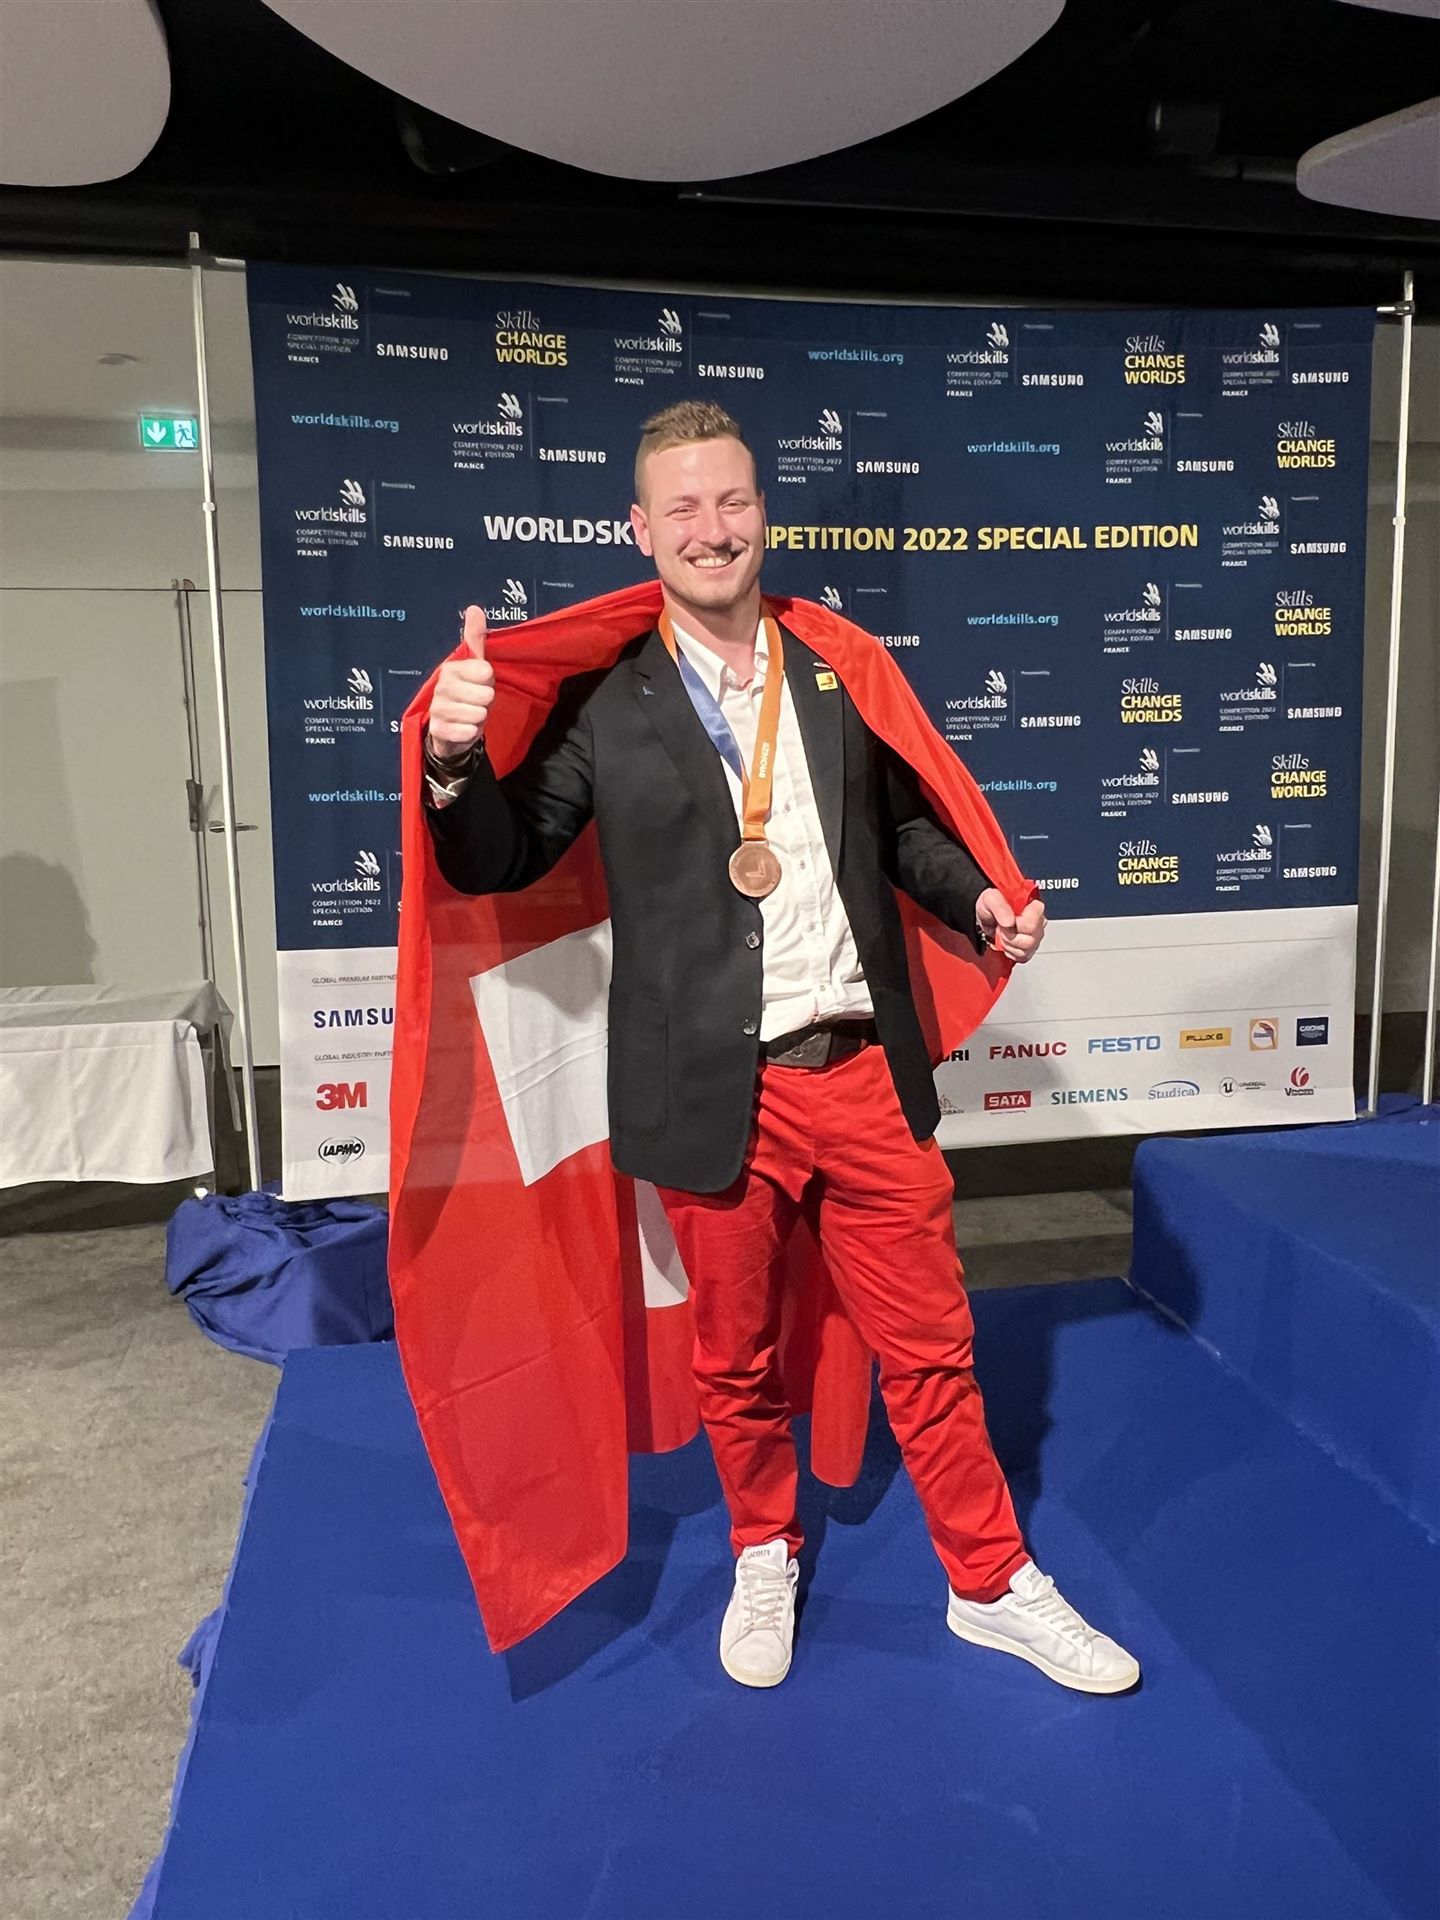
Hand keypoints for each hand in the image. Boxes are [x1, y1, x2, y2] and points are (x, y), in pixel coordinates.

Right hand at [426, 605, 493, 760]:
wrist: (451, 727)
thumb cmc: (467, 693)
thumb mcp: (474, 665)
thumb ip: (474, 638)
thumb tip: (474, 608)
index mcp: (451, 668)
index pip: (485, 672)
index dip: (489, 680)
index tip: (482, 682)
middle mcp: (441, 686)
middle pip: (484, 695)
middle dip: (487, 701)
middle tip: (477, 701)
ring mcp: (438, 709)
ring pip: (477, 714)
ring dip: (480, 718)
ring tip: (471, 714)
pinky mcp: (438, 730)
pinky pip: (467, 732)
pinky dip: (471, 733)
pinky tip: (465, 728)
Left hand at [976, 890, 1046, 962]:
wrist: (986, 915)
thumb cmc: (991, 904)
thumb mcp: (990, 898)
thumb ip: (1000, 907)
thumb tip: (1009, 922)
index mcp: (1033, 905)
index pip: (1031, 924)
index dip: (1016, 926)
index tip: (1006, 921)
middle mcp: (1038, 920)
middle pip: (1030, 940)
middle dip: (1010, 936)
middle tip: (1002, 928)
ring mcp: (1035, 934)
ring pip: (1027, 950)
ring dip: (1009, 944)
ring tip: (1003, 934)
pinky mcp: (1030, 946)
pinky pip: (1023, 956)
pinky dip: (1011, 952)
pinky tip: (1006, 941)